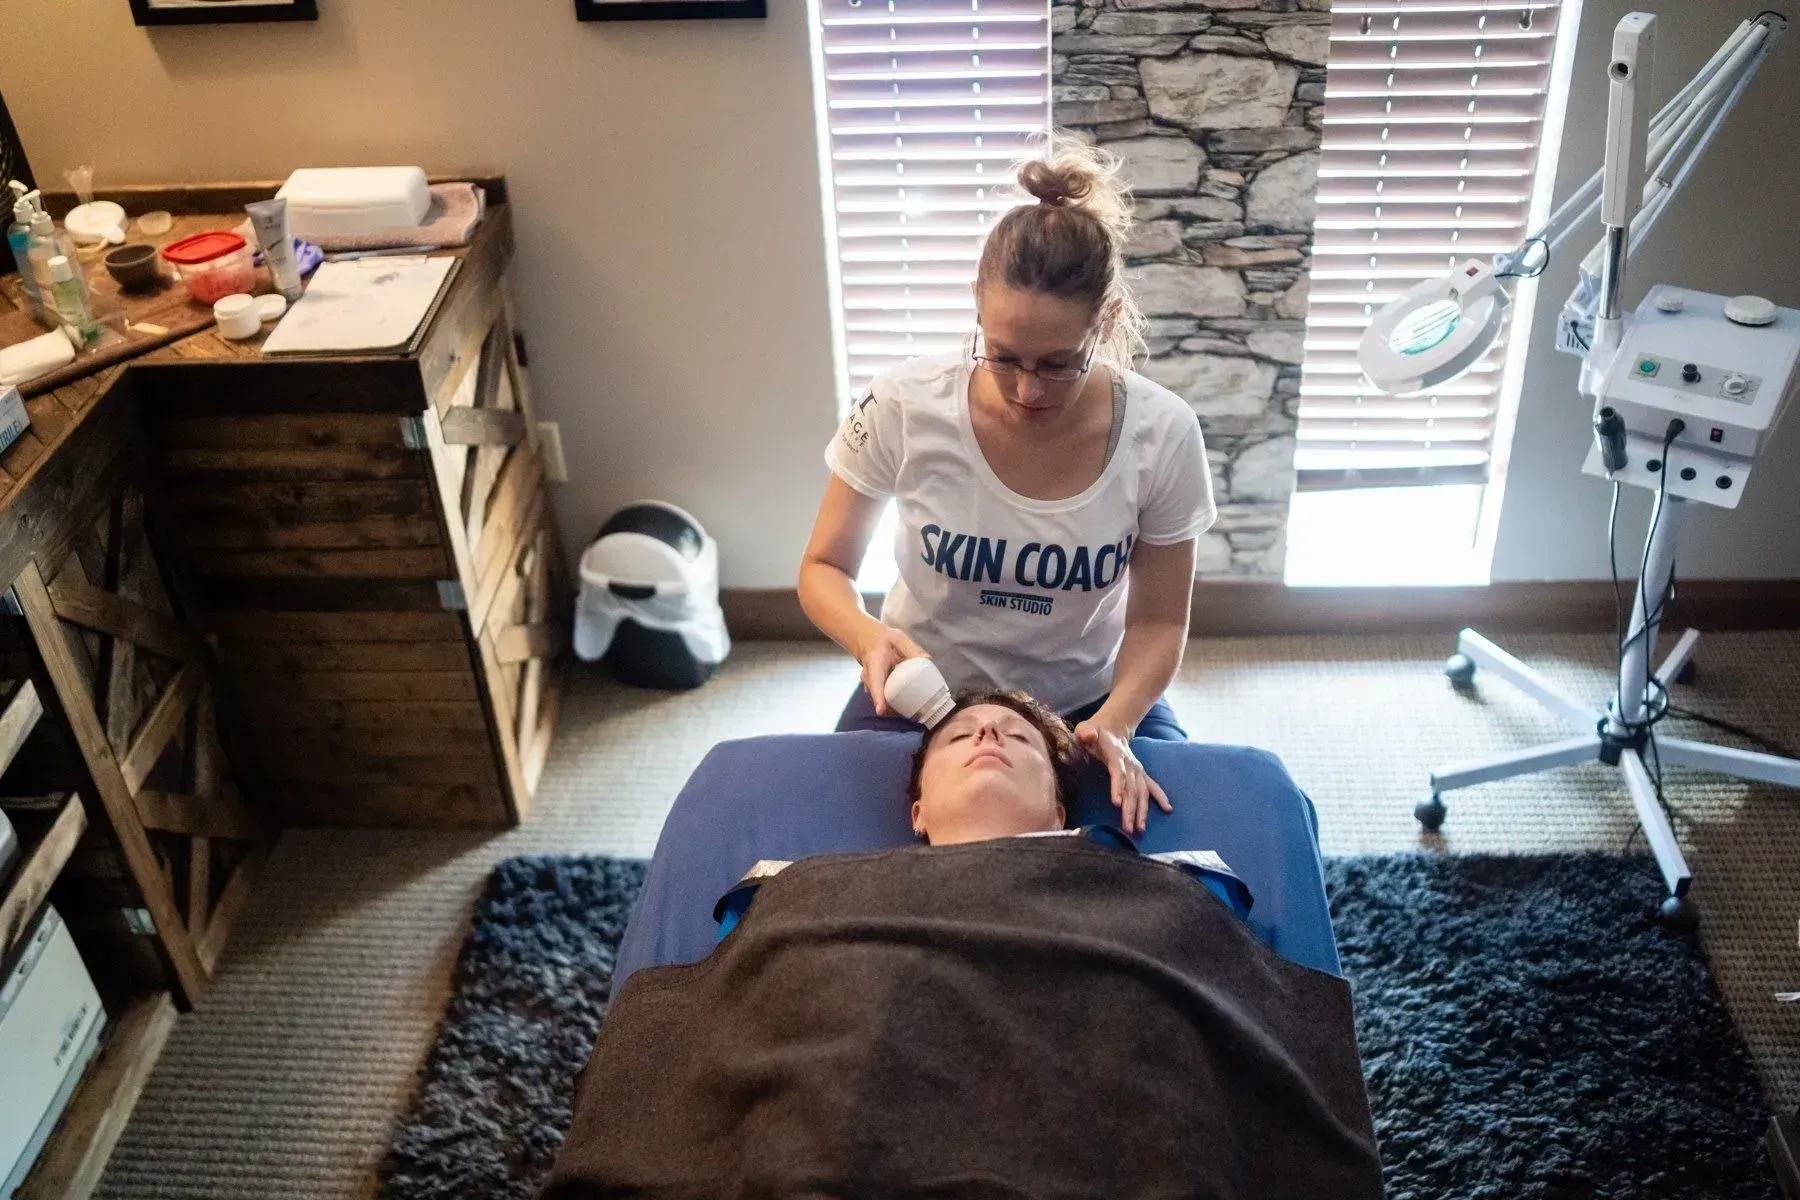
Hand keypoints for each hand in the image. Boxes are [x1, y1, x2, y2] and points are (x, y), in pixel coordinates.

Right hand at [859, 627, 929, 715]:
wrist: (869, 641)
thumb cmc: (885, 640)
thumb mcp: (898, 638)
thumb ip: (911, 648)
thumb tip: (927, 660)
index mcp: (875, 664)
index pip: (875, 682)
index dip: (878, 697)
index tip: (881, 710)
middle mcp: (869, 678)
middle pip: (877, 696)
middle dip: (889, 708)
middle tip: (908, 714)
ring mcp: (870, 685)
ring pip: (880, 699)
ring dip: (892, 708)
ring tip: (910, 713)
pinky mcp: (875, 690)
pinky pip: (883, 699)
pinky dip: (892, 704)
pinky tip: (907, 707)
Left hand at [1073, 719, 1170, 835]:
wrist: (1111, 728)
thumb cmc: (1093, 733)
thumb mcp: (1085, 730)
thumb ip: (1086, 733)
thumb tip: (1088, 737)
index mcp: (1116, 755)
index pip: (1118, 773)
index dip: (1118, 787)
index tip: (1117, 803)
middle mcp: (1130, 764)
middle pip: (1131, 788)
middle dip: (1130, 809)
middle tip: (1128, 828)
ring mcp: (1137, 769)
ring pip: (1141, 792)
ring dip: (1142, 811)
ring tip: (1140, 829)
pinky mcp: (1140, 774)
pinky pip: (1152, 787)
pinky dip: (1160, 797)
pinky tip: (1167, 809)